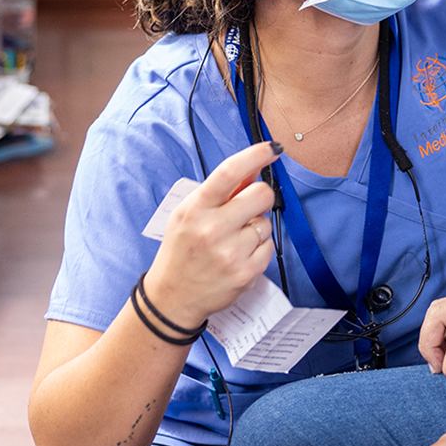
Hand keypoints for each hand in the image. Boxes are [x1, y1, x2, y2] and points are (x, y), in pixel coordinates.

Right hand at [144, 142, 278, 328]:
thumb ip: (222, 192)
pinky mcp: (246, 273)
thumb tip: (254, 169)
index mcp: (195, 209)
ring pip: (265, 222)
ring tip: (234, 240)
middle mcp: (212, 229)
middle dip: (260, 195)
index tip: (272, 148)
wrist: (173, 296)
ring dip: (256, 227)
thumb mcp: (190, 214)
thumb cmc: (182, 249)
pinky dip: (259, 248)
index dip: (255, 155)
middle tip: (249, 206)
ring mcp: (230, 253)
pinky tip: (239, 255)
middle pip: (260, 194)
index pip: (229, 172)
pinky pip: (269, 246)